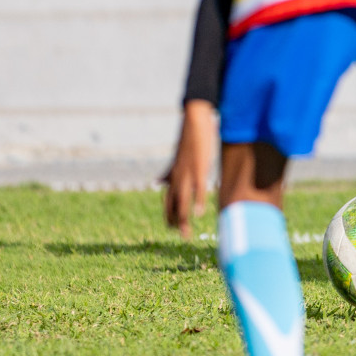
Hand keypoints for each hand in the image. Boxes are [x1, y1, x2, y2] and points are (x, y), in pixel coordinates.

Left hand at [162, 100, 216, 238]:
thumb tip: (156, 182)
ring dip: (183, 218)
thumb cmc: (189, 138)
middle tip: (181, 236)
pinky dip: (198, 201)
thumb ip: (168, 172)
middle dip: (175, 221)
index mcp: (173, 175)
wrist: (194, 119)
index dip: (169, 214)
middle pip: (173, 204)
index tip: (172, 228)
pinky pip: (197, 188)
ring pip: (182, 200)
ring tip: (185, 233)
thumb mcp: (177, 159)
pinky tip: (199, 213)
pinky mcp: (199, 167)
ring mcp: (187, 173)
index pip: (168, 200)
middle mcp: (177, 176)